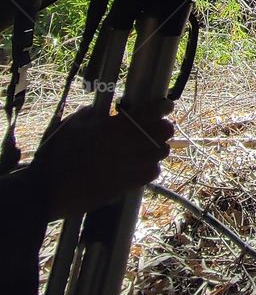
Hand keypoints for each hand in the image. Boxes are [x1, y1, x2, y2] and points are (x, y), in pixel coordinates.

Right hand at [27, 100, 174, 219]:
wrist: (49, 190)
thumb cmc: (57, 154)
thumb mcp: (72, 125)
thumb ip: (91, 113)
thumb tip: (101, 111)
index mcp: (114, 127)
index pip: (151, 112)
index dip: (163, 106)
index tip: (166, 104)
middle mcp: (127, 146)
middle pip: (162, 132)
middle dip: (164, 126)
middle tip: (161, 124)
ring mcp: (129, 167)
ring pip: (161, 153)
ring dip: (160, 146)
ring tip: (155, 144)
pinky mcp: (126, 185)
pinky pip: (152, 173)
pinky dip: (153, 167)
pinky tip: (146, 164)